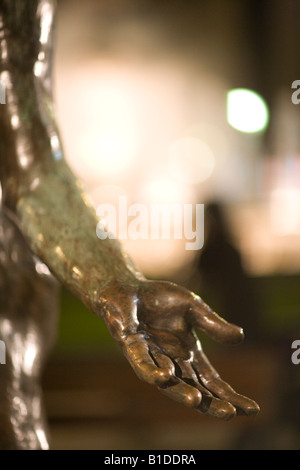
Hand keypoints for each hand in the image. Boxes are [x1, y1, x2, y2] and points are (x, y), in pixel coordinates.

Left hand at [99, 279, 259, 419]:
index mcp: (187, 353)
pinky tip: (165, 376)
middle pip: (193, 388)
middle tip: (229, 414)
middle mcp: (170, 360)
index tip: (252, 409)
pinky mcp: (130, 345)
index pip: (211, 380)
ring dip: (180, 392)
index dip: (229, 395)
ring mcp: (150, 355)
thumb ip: (213, 324)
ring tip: (197, 401)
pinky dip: (152, 370)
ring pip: (167, 382)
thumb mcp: (193, 308)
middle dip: (210, 403)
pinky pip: (141, 361)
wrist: (127, 287)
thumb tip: (241, 337)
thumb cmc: (159, 298)